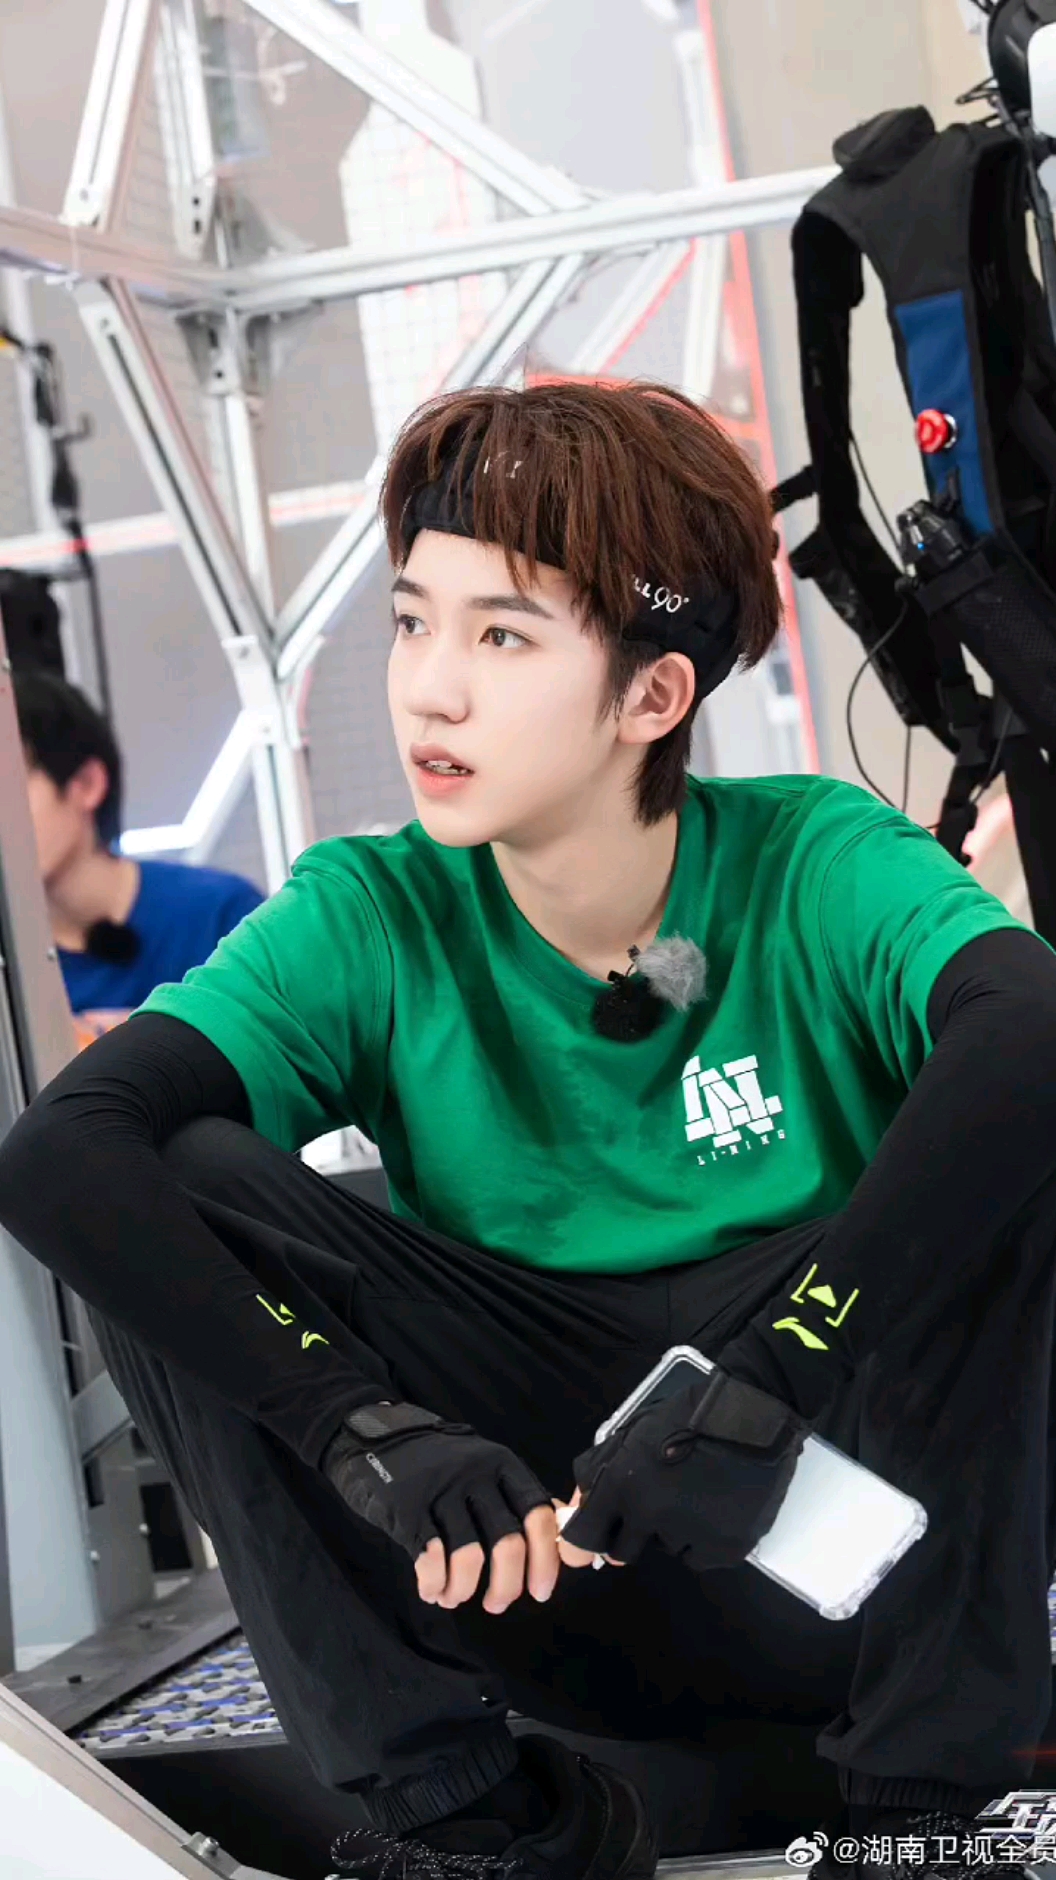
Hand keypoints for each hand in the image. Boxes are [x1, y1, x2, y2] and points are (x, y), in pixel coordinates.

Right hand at [322, 1402, 557, 1612]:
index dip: (545, 1560)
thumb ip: (515, 1496)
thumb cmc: (436, 1463)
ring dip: (464, 1590)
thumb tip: (556, 1535)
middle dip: (506, 1586)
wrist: (374, 1439)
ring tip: (454, 1597)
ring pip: (469, 1557)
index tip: (540, 1591)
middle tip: (497, 1605)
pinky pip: (431, 1559)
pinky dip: (434, 1584)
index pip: (538, 1516)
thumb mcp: (483, 1465)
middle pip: (508, 1542)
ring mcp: (441, 1491)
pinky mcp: (407, 1508)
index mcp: (502, 1465)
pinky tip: (431, 1590)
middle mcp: (476, 1475)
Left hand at [560, 1367, 809, 1572]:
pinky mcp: (725, 1547)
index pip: (584, 1536)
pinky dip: (703, 1541)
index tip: (598, 1535)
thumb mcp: (633, 1432)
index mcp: (621, 1483)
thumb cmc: (689, 1415)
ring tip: (695, 1496)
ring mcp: (689, 1533)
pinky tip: (714, 1510)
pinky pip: (699, 1557)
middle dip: (632, 1533)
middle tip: (656, 1506)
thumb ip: (600, 1470)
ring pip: (666, 1549)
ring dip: (672, 1531)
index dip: (587, 1538)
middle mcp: (650, 1515)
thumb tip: (577, 1507)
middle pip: (622, 1552)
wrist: (752, 1412)